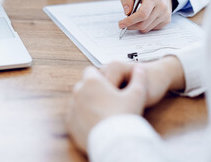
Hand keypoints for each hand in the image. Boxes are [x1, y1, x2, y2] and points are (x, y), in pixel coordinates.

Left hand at [66, 56, 185, 152]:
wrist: (114, 142)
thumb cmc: (125, 116)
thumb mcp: (137, 95)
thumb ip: (139, 78)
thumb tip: (140, 67)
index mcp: (92, 82)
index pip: (91, 71)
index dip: (100, 77)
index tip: (108, 84)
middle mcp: (78, 92)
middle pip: (83, 86)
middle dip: (93, 90)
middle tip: (107, 100)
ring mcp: (72, 108)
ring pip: (78, 102)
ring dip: (87, 104)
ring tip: (103, 113)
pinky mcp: (70, 123)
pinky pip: (75, 117)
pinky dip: (82, 118)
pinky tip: (96, 123)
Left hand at [119, 0, 172, 32]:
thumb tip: (127, 12)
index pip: (142, 14)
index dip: (130, 21)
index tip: (121, 24)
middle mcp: (162, 6)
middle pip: (143, 23)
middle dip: (131, 26)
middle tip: (123, 24)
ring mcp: (165, 14)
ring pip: (147, 28)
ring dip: (137, 27)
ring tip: (133, 20)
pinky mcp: (167, 20)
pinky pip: (152, 29)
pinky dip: (145, 26)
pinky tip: (143, 19)